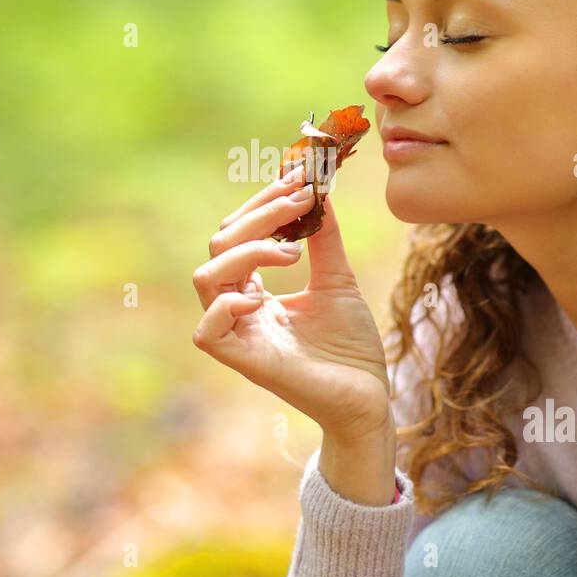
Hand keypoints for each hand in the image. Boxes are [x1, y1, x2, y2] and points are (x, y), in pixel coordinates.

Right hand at [192, 167, 390, 439]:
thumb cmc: (350, 346)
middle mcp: (239, 309)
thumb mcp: (336, 279)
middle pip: (219, 246)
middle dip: (259, 214)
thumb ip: (322, 239)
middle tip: (302, 201)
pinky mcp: (245, 362)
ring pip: (206, 278)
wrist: (370, 396)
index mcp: (254, 290)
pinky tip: (264, 296)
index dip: (262, 202)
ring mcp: (239, 335)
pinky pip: (207, 331)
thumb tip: (317, 190)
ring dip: (248, 250)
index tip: (301, 180)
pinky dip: (227, 305)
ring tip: (294, 251)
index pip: (236, 234)